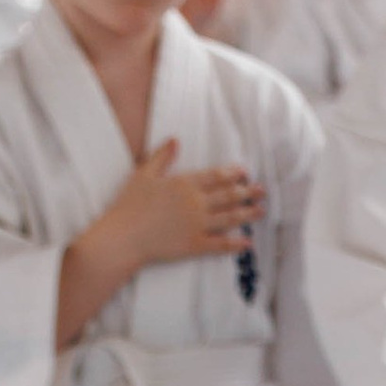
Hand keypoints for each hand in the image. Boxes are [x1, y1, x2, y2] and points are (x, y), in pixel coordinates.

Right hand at [106, 142, 264, 276]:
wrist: (123, 236)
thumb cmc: (129, 205)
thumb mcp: (143, 174)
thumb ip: (162, 157)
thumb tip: (175, 140)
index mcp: (184, 184)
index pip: (215, 177)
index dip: (232, 174)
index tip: (244, 172)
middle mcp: (195, 203)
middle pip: (228, 196)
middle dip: (247, 192)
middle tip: (262, 190)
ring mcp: (197, 225)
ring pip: (230, 218)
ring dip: (248, 213)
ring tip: (262, 210)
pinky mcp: (195, 245)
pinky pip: (220, 245)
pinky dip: (236, 244)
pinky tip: (248, 243)